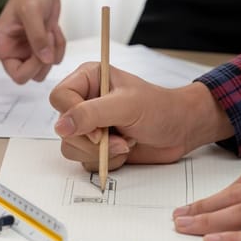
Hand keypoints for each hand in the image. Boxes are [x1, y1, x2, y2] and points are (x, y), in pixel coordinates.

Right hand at [0, 0, 86, 101]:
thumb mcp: (32, 10)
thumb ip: (38, 36)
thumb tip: (44, 59)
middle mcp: (11, 52)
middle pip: (21, 77)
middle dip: (36, 63)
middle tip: (46, 41)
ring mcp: (26, 54)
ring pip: (39, 73)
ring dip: (50, 54)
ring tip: (50, 31)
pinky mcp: (40, 53)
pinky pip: (53, 62)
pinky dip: (58, 48)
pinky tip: (55, 32)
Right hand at [49, 62, 233, 170]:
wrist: (181, 130)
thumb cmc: (160, 109)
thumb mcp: (126, 106)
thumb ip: (91, 113)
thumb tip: (61, 126)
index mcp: (88, 79)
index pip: (60, 97)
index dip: (74, 117)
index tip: (98, 131)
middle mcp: (85, 101)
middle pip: (63, 128)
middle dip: (92, 141)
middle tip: (121, 140)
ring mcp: (89, 126)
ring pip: (71, 147)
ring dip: (101, 152)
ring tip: (126, 143)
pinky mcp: (96, 146)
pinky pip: (85, 161)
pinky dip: (107, 161)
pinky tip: (125, 150)